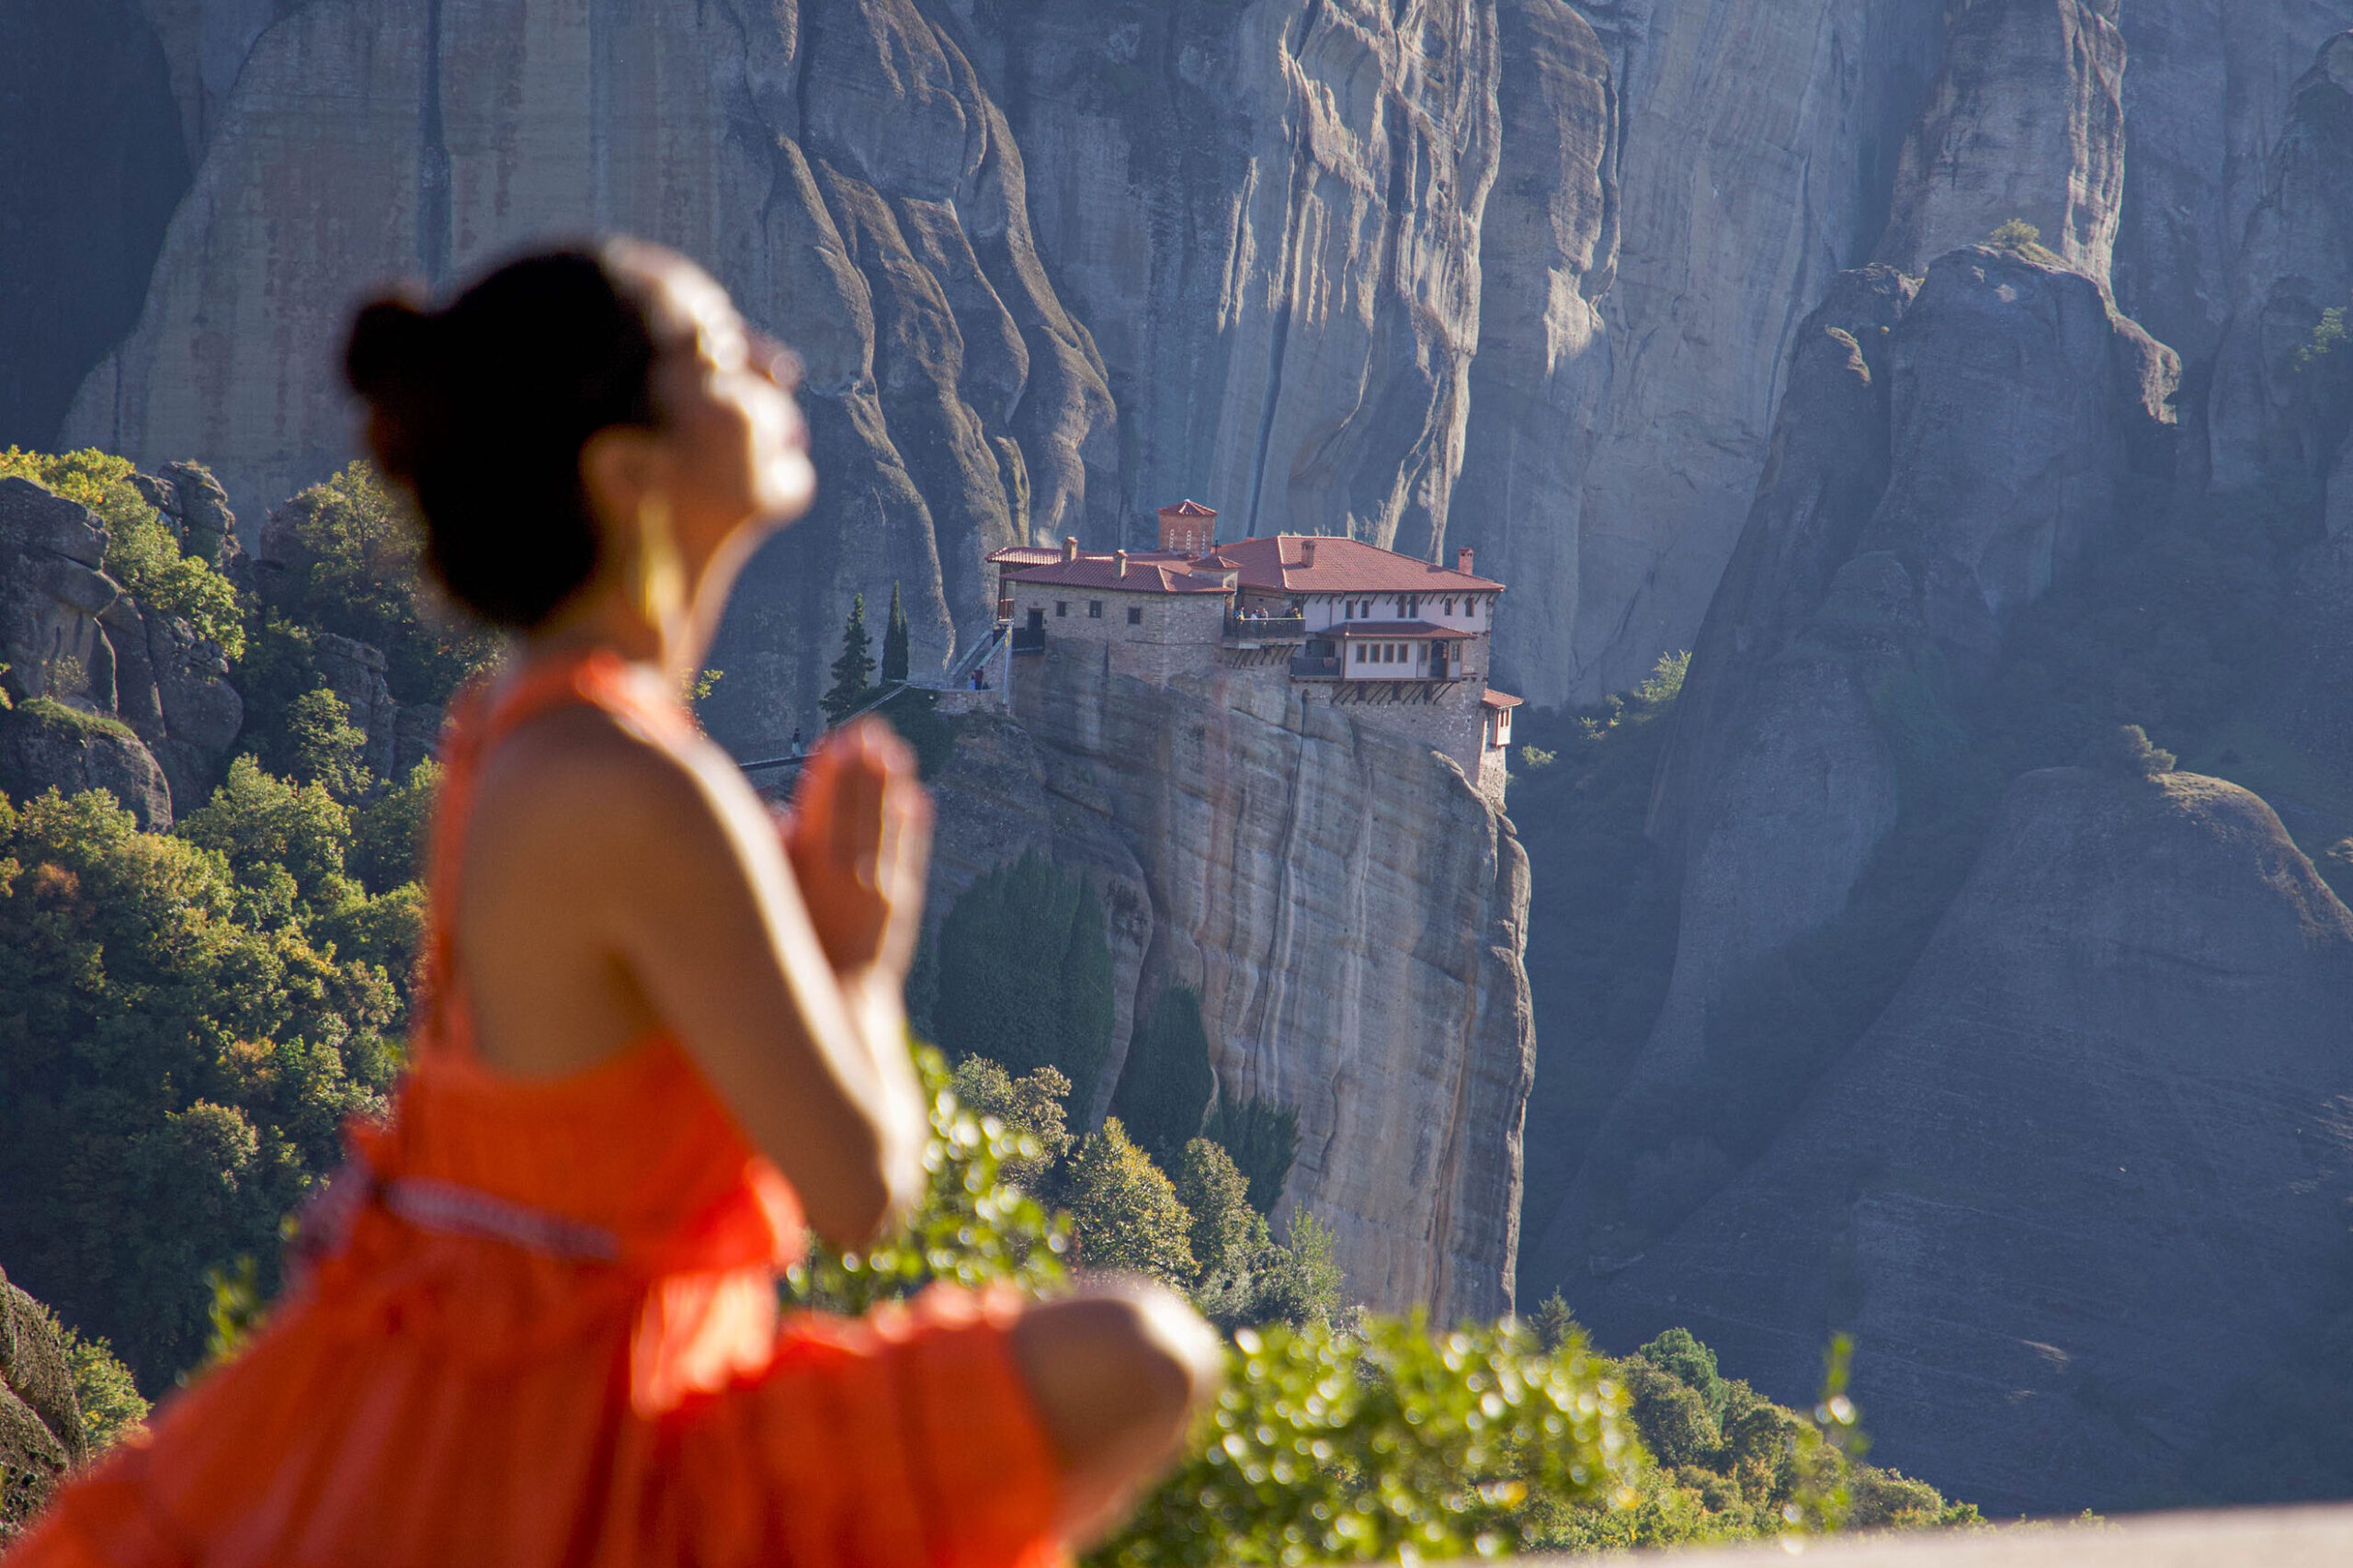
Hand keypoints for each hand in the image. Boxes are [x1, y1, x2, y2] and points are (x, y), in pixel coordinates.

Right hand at [779, 718, 932, 985]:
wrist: (834, 1013)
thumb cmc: (787, 960)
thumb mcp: (769, 910)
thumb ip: (774, 861)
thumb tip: (779, 813)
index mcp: (813, 879)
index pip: (824, 813)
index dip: (832, 775)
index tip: (837, 740)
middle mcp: (852, 882)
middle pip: (860, 813)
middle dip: (865, 770)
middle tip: (870, 729)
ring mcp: (882, 894)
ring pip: (889, 829)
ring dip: (892, 788)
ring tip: (895, 750)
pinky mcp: (901, 908)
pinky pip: (910, 857)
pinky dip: (915, 828)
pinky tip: (919, 799)